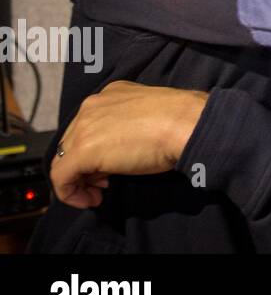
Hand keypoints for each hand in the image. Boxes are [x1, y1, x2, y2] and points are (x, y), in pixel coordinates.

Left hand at [50, 81, 208, 208]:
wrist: (186, 124)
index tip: (110, 167)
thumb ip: (127, 128)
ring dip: (78, 179)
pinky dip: (69, 193)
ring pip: (63, 158)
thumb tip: (117, 153)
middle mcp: (92, 106)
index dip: (96, 150)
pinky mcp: (82, 150)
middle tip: (105, 182)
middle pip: (72, 141)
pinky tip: (90, 201)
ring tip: (99, 192)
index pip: (89, 125)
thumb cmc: (178, 122)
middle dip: (85, 166)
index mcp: (110, 94)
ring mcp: (85, 126)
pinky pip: (61, 177)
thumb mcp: (147, 118)